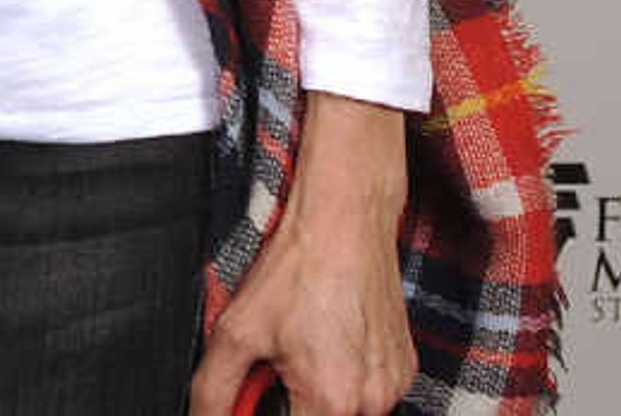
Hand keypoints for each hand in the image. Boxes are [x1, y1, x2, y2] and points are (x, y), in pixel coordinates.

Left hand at [189, 92, 416, 415]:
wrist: (345, 224)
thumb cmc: (296, 271)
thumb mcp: (236, 331)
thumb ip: (215, 390)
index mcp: (330, 400)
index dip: (265, 413)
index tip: (257, 394)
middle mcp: (371, 402)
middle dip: (292, 403)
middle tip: (278, 362)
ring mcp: (392, 385)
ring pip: (345, 411)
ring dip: (318, 392)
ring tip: (303, 344)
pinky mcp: (405, 368)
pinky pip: (368, 390)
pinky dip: (344, 376)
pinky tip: (327, 340)